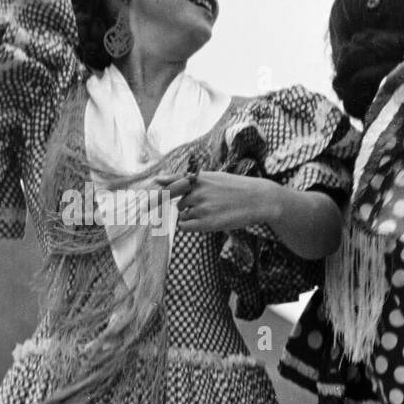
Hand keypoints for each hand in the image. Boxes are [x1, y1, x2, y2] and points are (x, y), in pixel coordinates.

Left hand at [160, 169, 282, 232]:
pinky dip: (192, 226)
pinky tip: (210, 221)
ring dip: (194, 216)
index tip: (145, 203)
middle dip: (190, 206)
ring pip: (184, 215)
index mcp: (199, 178)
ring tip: (216, 211)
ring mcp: (201, 207)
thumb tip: (157, 179)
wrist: (258, 199)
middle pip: (180, 204)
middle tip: (212, 205)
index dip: (157, 194)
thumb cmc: (234, 188)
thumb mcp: (211, 177)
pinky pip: (186, 226)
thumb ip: (185, 179)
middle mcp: (197, 191)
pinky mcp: (206, 222)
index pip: (172, 185)